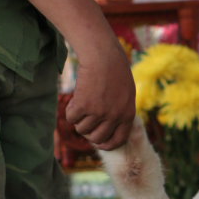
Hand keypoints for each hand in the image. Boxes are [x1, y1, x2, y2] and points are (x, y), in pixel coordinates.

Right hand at [66, 33, 135, 150]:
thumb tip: (109, 127)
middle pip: (97, 138)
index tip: (99, 142)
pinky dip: (70, 110)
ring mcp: (98, 112)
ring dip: (79, 119)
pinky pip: (71, 118)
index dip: (107, 143)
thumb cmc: (115, 70)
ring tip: (81, 103)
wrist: (103, 55)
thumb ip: (120, 110)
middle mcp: (114, 116)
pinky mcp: (83, 105)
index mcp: (128, 114)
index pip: (118, 140)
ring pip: (82, 128)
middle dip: (89, 132)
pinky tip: (75, 99)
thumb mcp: (126, 92)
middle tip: (85, 120)